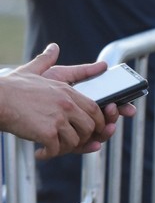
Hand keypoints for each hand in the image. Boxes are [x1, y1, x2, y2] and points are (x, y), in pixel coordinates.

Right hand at [0, 44, 119, 158]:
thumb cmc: (10, 86)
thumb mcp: (33, 70)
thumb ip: (46, 61)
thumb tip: (53, 48)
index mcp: (68, 92)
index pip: (95, 109)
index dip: (97, 122)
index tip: (91, 130)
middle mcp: (67, 104)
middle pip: (90, 126)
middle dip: (84, 138)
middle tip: (70, 144)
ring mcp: (58, 118)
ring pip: (75, 140)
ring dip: (64, 148)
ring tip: (51, 149)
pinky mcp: (46, 132)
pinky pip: (56, 149)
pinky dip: (49, 154)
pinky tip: (39, 153)